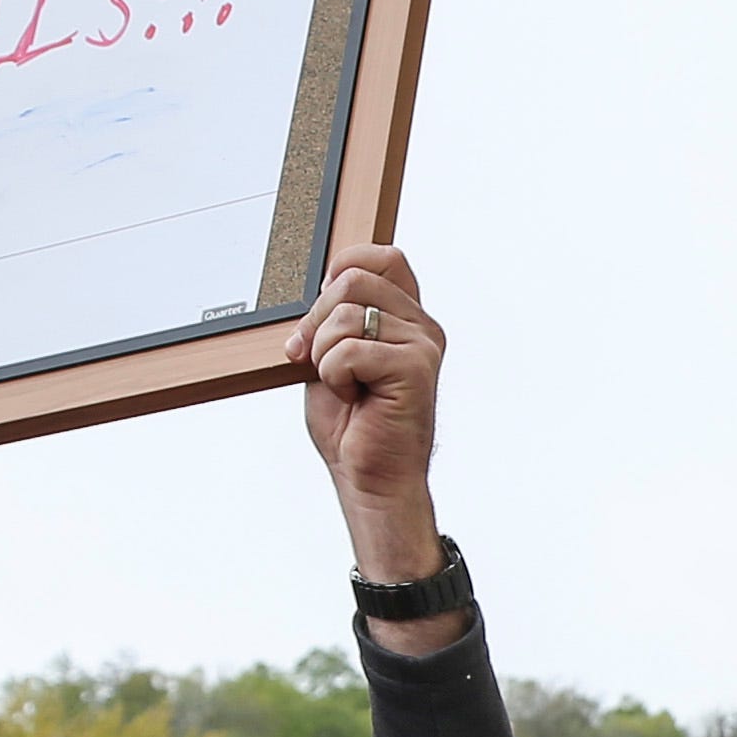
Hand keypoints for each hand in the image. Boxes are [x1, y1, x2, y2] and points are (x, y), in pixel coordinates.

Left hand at [294, 245, 448, 605]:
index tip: (320, 305)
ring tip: (344, 386)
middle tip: (314, 359)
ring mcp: (422, 345)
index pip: (383, 257)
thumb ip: (334, 317)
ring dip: (325, 355)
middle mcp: (421, 326)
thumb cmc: (353, 426)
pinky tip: (355, 398)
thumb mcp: (332, 357)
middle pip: (354, 278)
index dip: (345, 266)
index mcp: (406, 318)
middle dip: (317, 319)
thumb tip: (320, 282)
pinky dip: (335, 376)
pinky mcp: (415, 368)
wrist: (368, 479)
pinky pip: (350, 350)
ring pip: (345, 314)